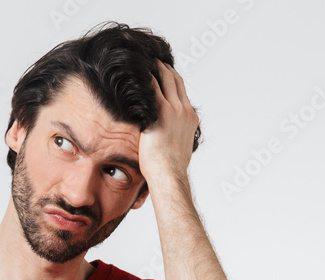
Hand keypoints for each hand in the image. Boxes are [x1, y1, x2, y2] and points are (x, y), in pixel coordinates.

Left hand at [137, 61, 199, 191]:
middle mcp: (185, 110)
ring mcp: (175, 110)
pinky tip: (134, 71)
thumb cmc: (171, 170)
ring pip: (165, 78)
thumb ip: (175, 138)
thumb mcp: (179, 150)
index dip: (172, 78)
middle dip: (163, 67)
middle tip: (151, 58)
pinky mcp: (162, 113)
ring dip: (154, 67)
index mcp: (191, 118)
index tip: (162, 71)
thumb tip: (168, 141)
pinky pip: (152, 87)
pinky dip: (145, 77)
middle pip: (175, 80)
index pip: (181, 91)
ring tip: (142, 59)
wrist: (170, 175)